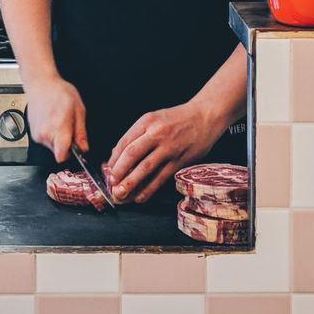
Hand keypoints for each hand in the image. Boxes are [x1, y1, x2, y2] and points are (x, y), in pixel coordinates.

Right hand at [24, 75, 87, 163]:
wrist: (41, 83)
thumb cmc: (59, 92)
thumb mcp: (79, 110)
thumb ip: (81, 132)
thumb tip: (83, 147)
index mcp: (58, 129)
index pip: (62, 156)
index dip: (72, 154)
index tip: (76, 147)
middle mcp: (45, 135)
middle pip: (59, 152)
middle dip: (66, 143)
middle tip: (69, 126)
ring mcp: (37, 135)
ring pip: (52, 147)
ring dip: (58, 138)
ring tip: (59, 120)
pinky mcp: (33, 133)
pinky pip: (45, 140)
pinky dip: (50, 134)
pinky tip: (52, 120)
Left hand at [106, 102, 220, 203]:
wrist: (205, 116)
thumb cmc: (178, 119)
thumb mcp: (154, 119)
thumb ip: (137, 135)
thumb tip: (117, 155)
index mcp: (147, 121)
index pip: (124, 142)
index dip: (114, 159)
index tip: (108, 171)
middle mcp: (157, 133)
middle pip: (131, 155)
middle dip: (118, 172)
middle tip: (111, 184)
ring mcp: (169, 147)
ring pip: (145, 168)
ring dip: (130, 183)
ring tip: (121, 194)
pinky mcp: (180, 160)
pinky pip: (161, 178)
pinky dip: (149, 189)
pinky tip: (141, 196)